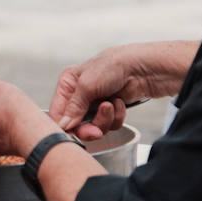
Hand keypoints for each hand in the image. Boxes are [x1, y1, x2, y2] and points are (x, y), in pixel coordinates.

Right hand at [49, 43, 168, 140]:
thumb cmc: (114, 66)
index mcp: (68, 84)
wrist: (143, 68)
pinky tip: (120, 103)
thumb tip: (64, 125)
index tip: (74, 134)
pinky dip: (116, 116)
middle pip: (76, 124)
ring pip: (94, 126)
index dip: (65, 126)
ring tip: (112, 104)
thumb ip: (73, 107)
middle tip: (96, 130)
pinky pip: (109, 124)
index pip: (58, 113)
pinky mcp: (111, 109)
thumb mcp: (87, 85)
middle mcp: (80, 94)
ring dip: (104, 119)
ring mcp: (96, 103)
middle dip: (88, 127)